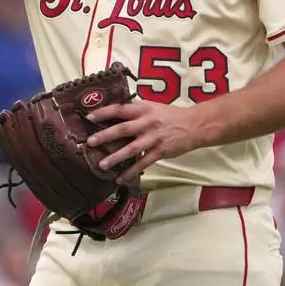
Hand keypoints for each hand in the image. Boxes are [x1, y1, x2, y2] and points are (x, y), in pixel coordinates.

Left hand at [85, 102, 199, 183]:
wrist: (195, 125)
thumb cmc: (171, 115)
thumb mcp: (152, 107)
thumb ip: (135, 111)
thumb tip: (114, 114)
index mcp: (143, 109)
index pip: (120, 109)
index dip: (104, 112)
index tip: (89, 118)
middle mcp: (147, 122)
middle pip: (123, 129)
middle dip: (105, 136)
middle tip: (90, 142)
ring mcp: (153, 138)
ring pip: (131, 149)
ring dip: (115, 157)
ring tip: (102, 165)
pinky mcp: (160, 151)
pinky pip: (143, 163)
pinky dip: (131, 171)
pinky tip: (120, 178)